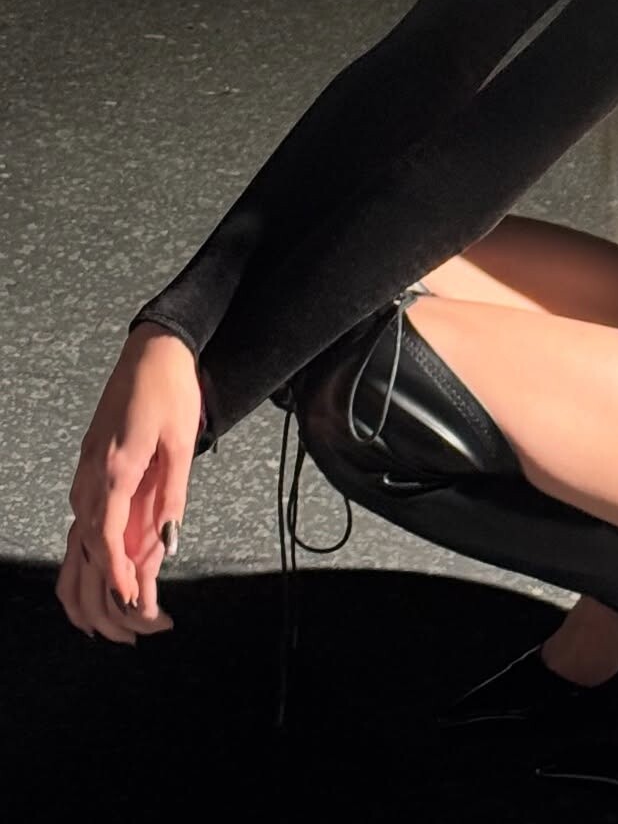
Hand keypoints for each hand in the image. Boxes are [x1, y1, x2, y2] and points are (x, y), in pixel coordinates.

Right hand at [56, 328, 201, 643]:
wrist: (153, 348)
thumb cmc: (171, 390)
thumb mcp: (181, 443)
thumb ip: (172, 495)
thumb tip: (167, 543)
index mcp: (114, 469)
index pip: (106, 537)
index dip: (117, 574)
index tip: (131, 603)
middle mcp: (91, 475)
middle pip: (87, 547)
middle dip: (107, 592)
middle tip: (139, 625)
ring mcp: (86, 471)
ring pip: (78, 537)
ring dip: (94, 579)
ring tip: (119, 615)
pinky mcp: (90, 466)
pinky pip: (82, 518)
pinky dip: (88, 551)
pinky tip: (102, 570)